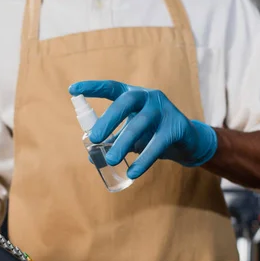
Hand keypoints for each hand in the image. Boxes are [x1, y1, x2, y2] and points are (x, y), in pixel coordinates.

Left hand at [69, 80, 217, 178]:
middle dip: (109, 119)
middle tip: (93, 138)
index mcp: (134, 95)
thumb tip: (90, 155)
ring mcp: (164, 110)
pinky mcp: (175, 128)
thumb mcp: (131, 134)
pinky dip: (144, 160)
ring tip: (111, 160)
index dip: (93, 88)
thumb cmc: (152, 133)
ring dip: (124, 143)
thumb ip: (113, 141)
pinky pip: (157, 145)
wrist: (186, 141)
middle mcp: (148, 97)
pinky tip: (133, 172)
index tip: (72, 90)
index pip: (112, 88)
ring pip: (140, 125)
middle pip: (126, 103)